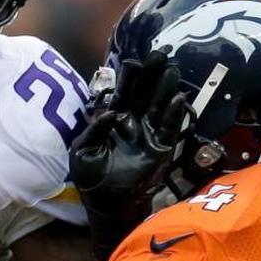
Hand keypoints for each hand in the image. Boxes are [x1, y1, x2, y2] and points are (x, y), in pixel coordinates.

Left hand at [71, 49, 187, 260]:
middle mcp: (134, 123)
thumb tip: (109, 111)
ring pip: (159, 107)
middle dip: (152, 75)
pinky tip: (178, 98)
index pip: (124, 94)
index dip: (130, 78)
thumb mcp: (82, 152)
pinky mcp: (161, 150)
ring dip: (166, 89)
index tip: (135, 62)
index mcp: (114, 121)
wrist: (107, 206)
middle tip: (161, 54)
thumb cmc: (92, 179)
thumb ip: (93, 131)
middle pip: (145, 94)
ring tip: (172, 69)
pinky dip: (174, 115)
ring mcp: (149, 135)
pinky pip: (169, 129)